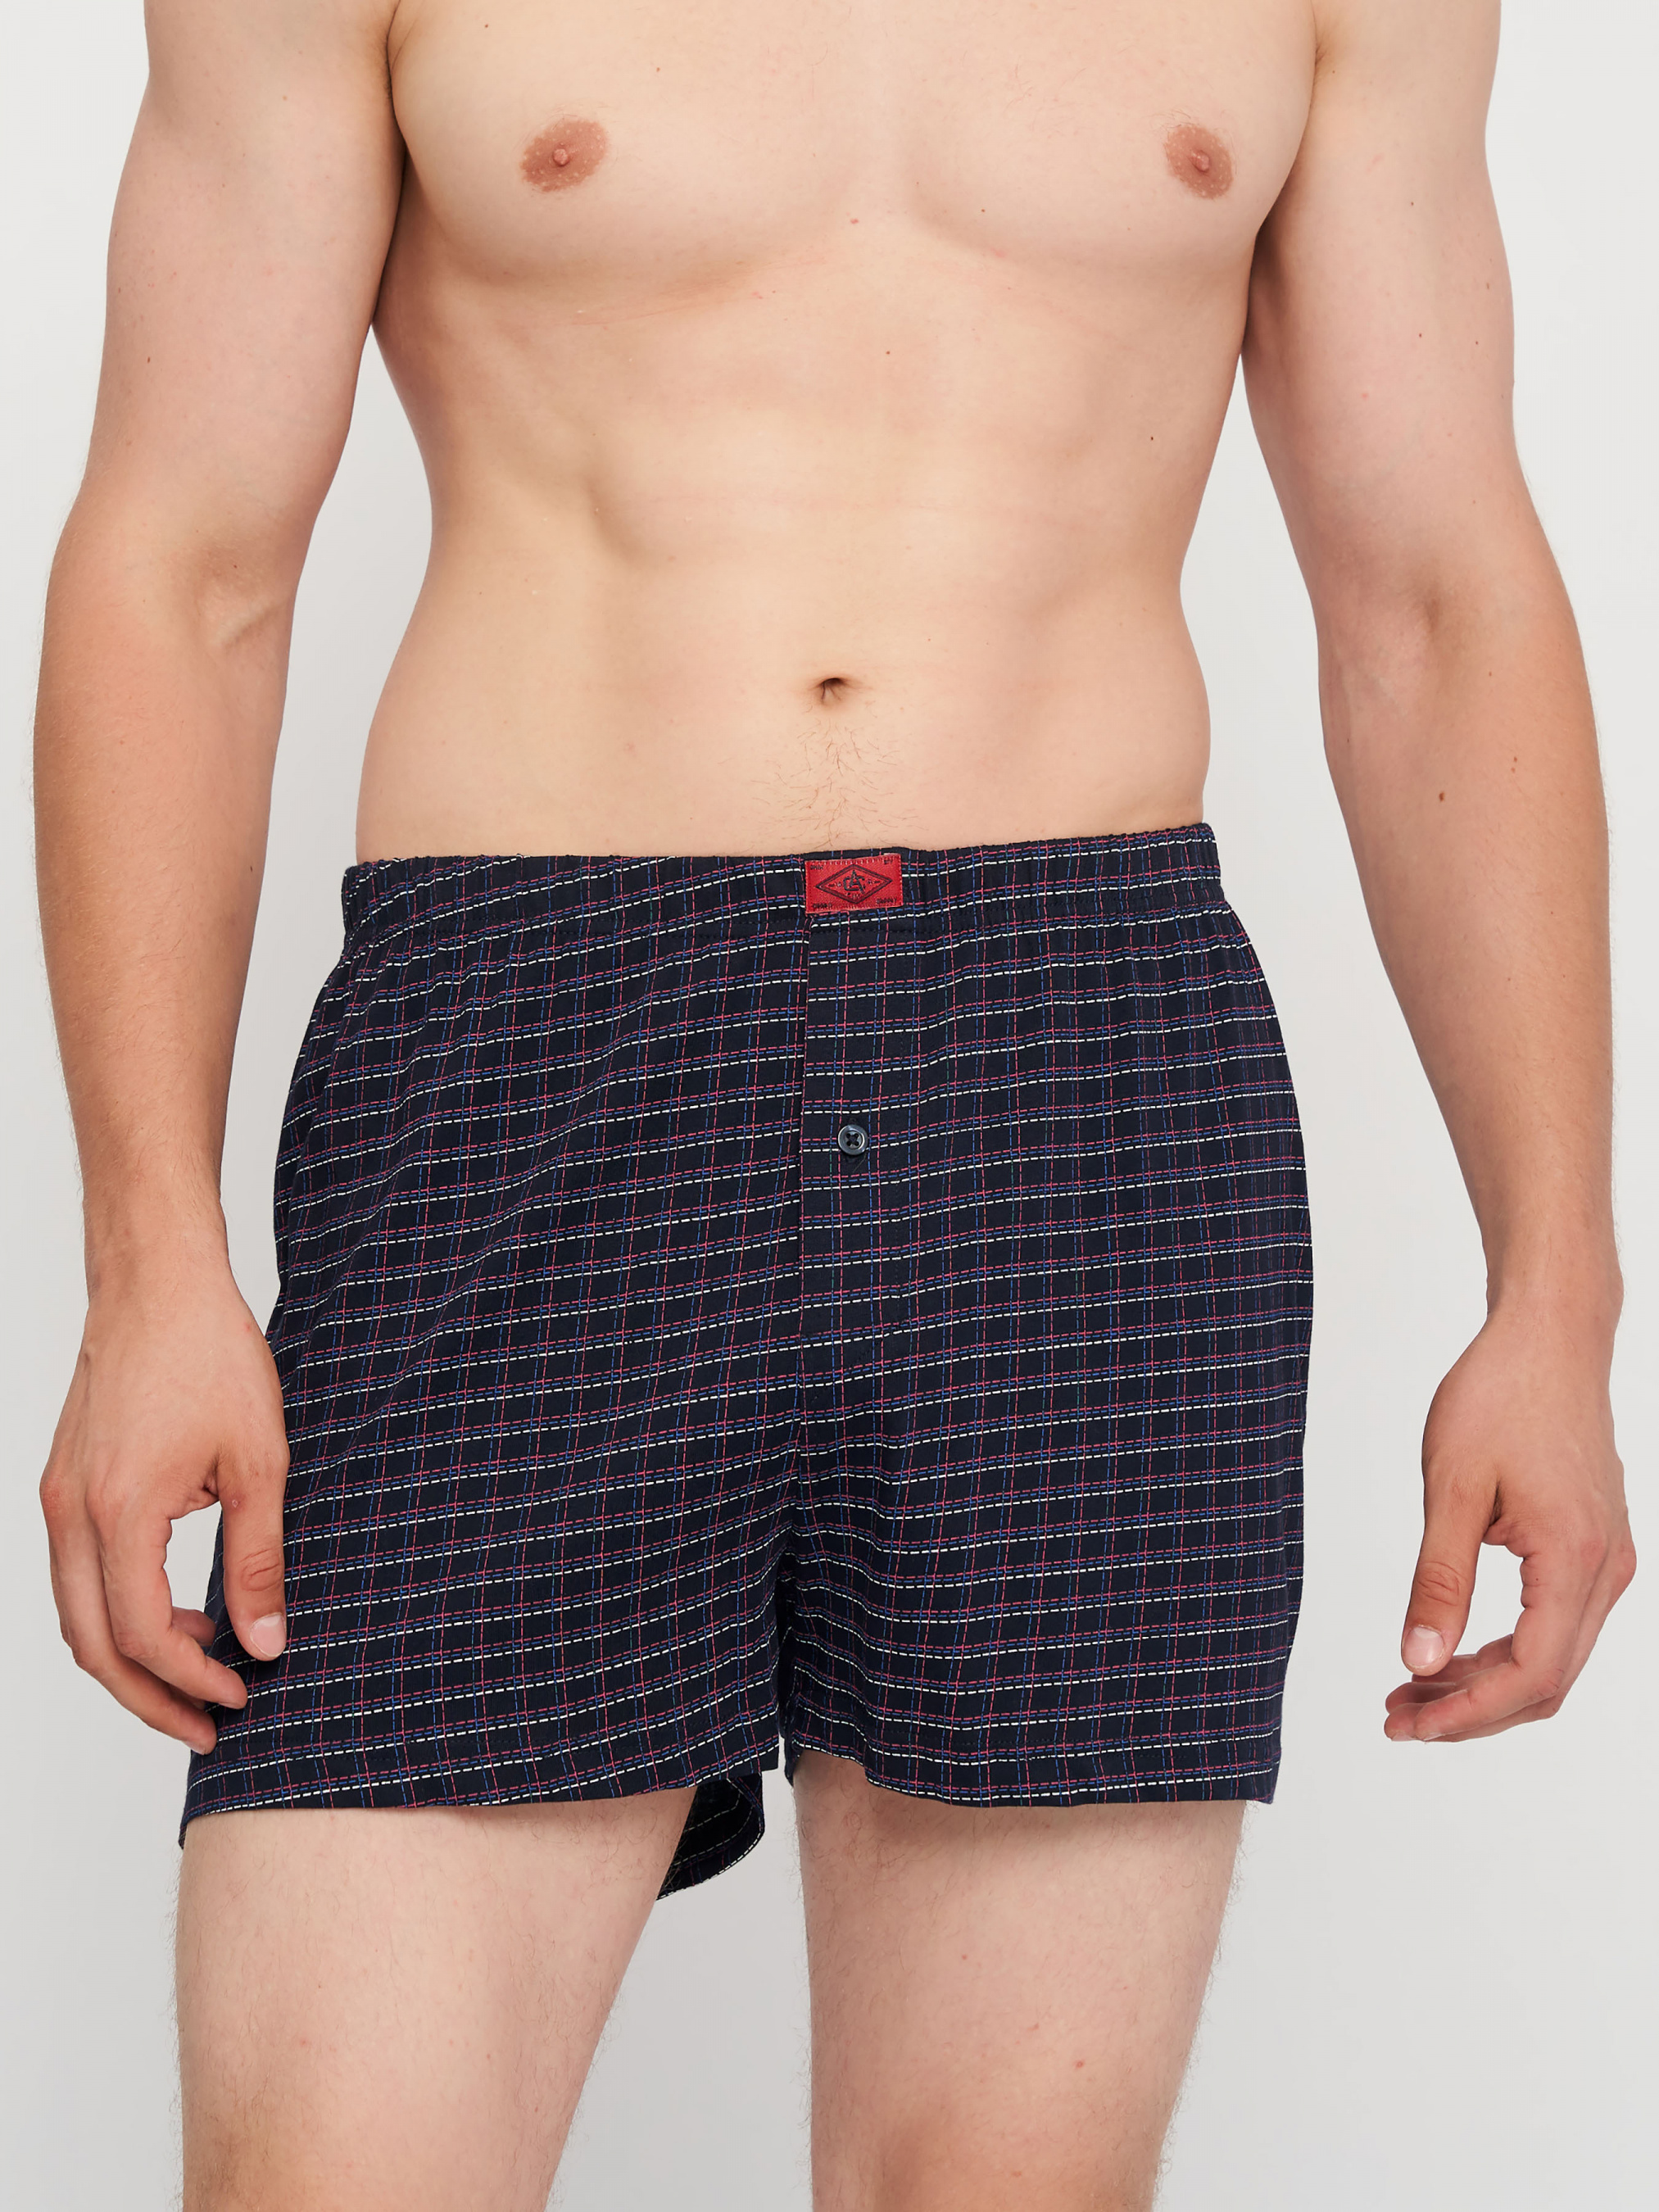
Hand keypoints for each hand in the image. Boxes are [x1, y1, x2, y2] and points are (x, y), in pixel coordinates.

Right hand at [40, 1260, 289, 1753]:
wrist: (158, 1284)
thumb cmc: (210, 1355)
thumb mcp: (259, 1462)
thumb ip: (258, 1559)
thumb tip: (267, 1641)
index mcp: (119, 1512)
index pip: (142, 1636)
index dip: (190, 1681)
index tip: (241, 1697)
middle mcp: (72, 1513)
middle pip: (93, 1646)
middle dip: (150, 1698)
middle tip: (209, 1726)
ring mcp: (59, 1500)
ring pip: (76, 1615)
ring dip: (130, 1659)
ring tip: (200, 1673)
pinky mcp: (63, 1485)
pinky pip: (77, 1575)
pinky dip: (117, 1611)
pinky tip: (178, 1608)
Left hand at [1385, 1301, 1634, 1743]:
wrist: (1549, 1338)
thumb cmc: (1499, 1396)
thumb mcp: (1452, 1487)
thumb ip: (1438, 1580)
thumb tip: (1420, 1661)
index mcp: (1574, 1559)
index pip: (1531, 1674)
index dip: (1468, 1713)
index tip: (1407, 1723)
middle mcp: (1607, 1571)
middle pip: (1547, 1681)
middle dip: (1471, 1711)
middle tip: (1397, 1717)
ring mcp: (1609, 1561)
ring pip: (1553, 1658)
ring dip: (1485, 1684)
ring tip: (1411, 1690)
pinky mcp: (1595, 1549)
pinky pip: (1557, 1625)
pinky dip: (1505, 1649)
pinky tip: (1450, 1652)